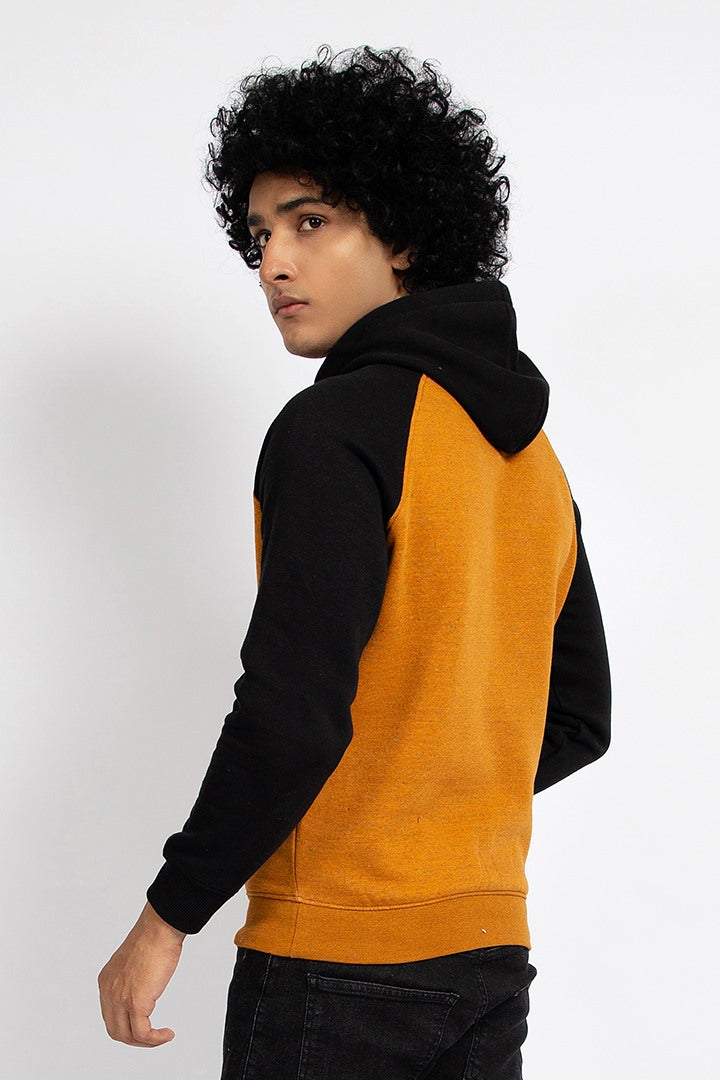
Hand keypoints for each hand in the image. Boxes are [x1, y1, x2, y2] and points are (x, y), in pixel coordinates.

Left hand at [98, 900, 186, 1046]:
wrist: (159, 929)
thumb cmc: (153, 937)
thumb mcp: (134, 961)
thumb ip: (132, 977)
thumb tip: (144, 987)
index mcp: (107, 980)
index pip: (110, 1014)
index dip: (126, 1024)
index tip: (144, 1023)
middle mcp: (108, 991)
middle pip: (115, 1029)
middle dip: (135, 1037)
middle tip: (153, 1036)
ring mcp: (120, 999)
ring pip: (126, 1036)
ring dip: (146, 1042)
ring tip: (162, 1036)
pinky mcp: (135, 1003)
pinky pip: (142, 1034)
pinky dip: (155, 1039)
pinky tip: (167, 1034)